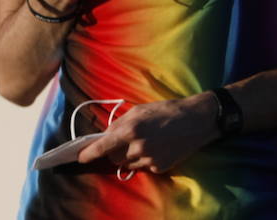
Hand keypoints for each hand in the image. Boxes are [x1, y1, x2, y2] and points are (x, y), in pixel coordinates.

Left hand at [78, 93, 218, 173]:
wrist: (197, 119)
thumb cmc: (167, 110)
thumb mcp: (140, 109)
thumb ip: (120, 122)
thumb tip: (106, 135)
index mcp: (130, 129)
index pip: (102, 146)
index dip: (89, 153)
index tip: (79, 158)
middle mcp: (138, 147)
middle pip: (114, 158)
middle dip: (116, 151)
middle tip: (128, 140)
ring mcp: (149, 159)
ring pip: (129, 164)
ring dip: (132, 156)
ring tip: (149, 141)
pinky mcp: (160, 167)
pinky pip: (145, 167)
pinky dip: (147, 159)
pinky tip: (159, 147)